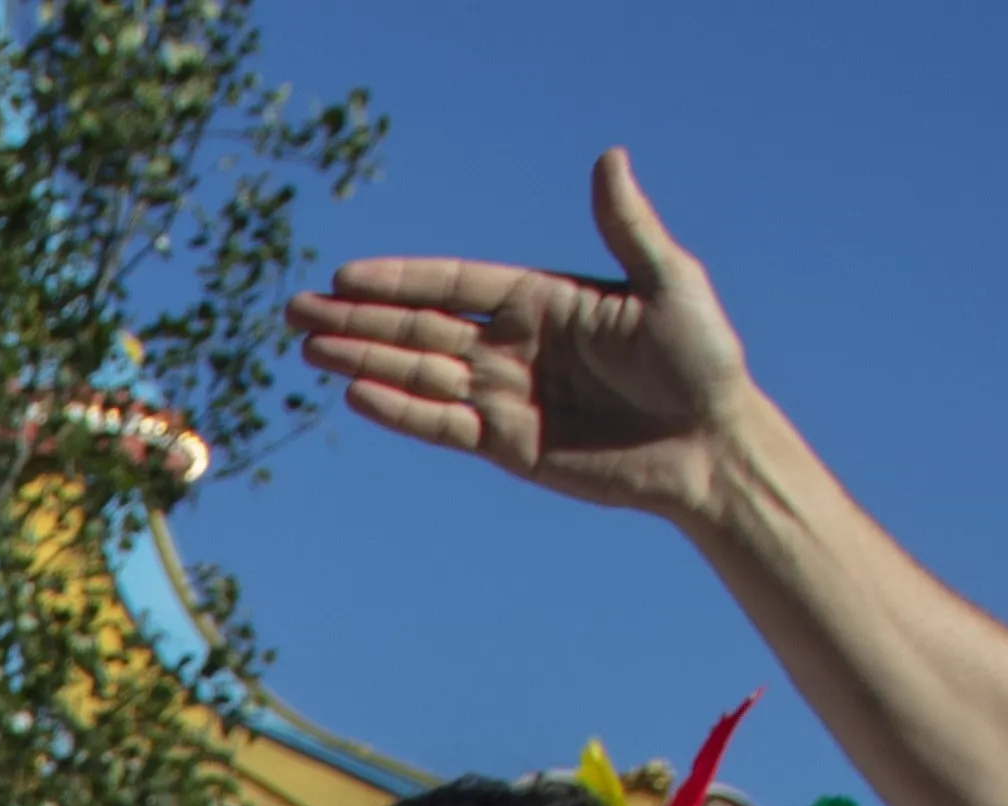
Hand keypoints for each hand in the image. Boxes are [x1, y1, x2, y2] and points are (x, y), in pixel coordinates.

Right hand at [293, 150, 772, 524]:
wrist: (711, 447)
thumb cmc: (702, 358)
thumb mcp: (669, 284)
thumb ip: (628, 228)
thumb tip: (610, 157)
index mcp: (542, 299)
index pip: (455, 284)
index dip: (400, 279)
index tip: (346, 274)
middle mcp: (514, 344)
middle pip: (420, 327)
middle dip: (358, 317)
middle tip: (295, 309)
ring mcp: (505, 395)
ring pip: (418, 373)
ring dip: (362, 359)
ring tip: (306, 347)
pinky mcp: (507, 445)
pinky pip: (441, 424)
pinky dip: (400, 411)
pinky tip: (355, 392)